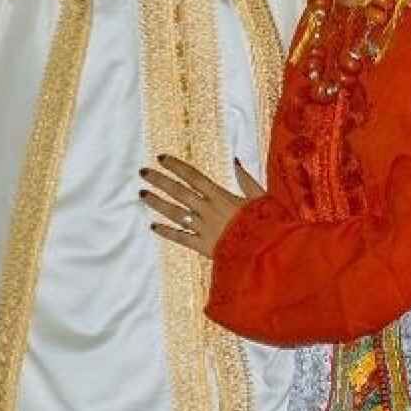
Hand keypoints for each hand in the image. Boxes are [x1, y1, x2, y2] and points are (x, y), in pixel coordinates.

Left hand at [142, 155, 263, 258]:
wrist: (268, 253)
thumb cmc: (268, 224)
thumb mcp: (262, 198)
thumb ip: (246, 180)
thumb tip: (236, 160)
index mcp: (222, 197)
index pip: (194, 177)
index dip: (176, 166)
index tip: (161, 158)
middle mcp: (209, 211)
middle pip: (179, 192)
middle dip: (159, 180)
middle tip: (143, 171)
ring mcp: (204, 229)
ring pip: (175, 214)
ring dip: (157, 203)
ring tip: (142, 194)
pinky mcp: (203, 246)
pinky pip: (181, 238)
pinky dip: (167, 232)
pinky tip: (153, 226)